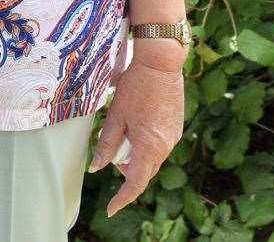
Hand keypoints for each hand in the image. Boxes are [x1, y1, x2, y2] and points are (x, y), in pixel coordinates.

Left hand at [88, 45, 184, 215]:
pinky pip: (160, 146)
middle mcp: (165, 146)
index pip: (136, 183)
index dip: (123, 198)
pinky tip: (137, 126)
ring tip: (124, 134)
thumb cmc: (135, 87)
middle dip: (127, 170)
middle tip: (112, 155)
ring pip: (152, 158)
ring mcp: (174, 137)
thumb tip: (97, 168)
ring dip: (137, 155)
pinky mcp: (176, 128)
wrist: (161, 64)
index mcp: (149, 146)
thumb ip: (106, 144)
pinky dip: (146, 145)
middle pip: (144, 171)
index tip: (111, 208)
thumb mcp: (115, 116)